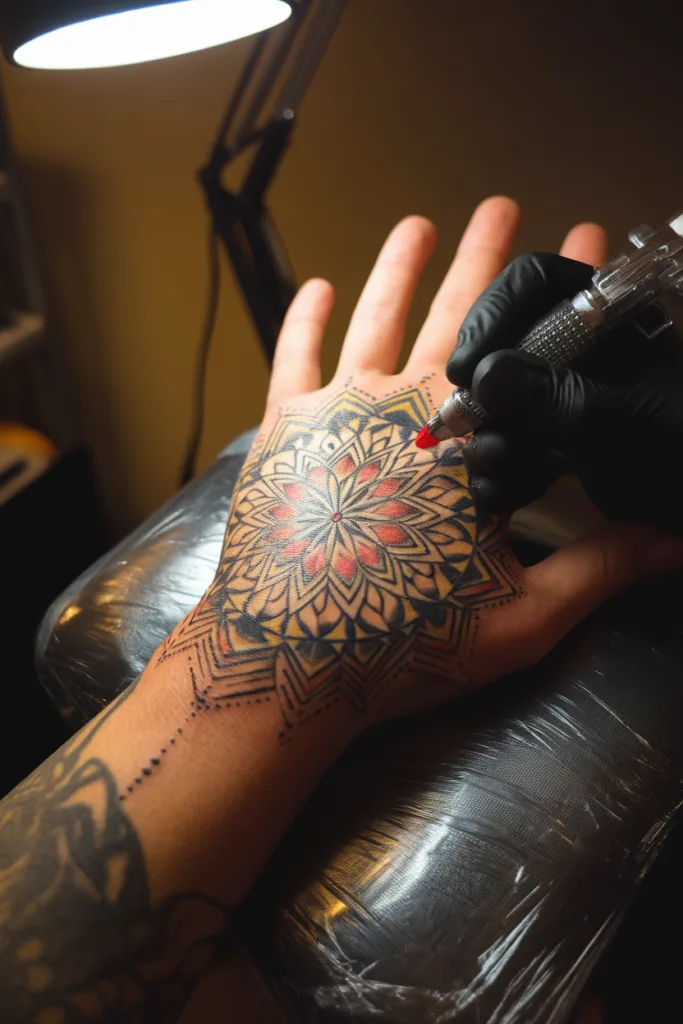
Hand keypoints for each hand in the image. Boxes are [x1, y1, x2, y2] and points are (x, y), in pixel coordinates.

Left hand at [171, 201, 682, 733]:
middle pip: (456, 315)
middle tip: (503, 208)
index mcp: (470, 445)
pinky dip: (304, 318)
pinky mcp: (284, 429)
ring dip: (401, 265)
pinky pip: (294, 356)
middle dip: (487, 257)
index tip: (584, 244)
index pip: (532, 355)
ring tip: (419, 224)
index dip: (565, 300)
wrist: (286, 660)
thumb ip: (597, 570)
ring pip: (375, 317)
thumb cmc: (404, 642)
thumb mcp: (521, 617)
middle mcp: (405, 407)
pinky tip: (314, 286)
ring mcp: (339, 411)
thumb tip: (674, 542)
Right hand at [446, 249, 682, 533]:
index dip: (492, 316)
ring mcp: (568, 398)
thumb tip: (482, 378)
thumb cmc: (681, 459)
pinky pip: (512, 444)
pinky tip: (507, 492)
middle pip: (502, 344)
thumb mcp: (616, 424)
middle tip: (470, 427)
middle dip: (485, 394)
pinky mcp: (560, 445)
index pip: (535, 282)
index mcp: (610, 317)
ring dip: (491, 441)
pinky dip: (503, 472)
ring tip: (504, 470)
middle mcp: (583, 349)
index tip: (467, 370)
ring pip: (500, 402)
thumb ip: (550, 397)